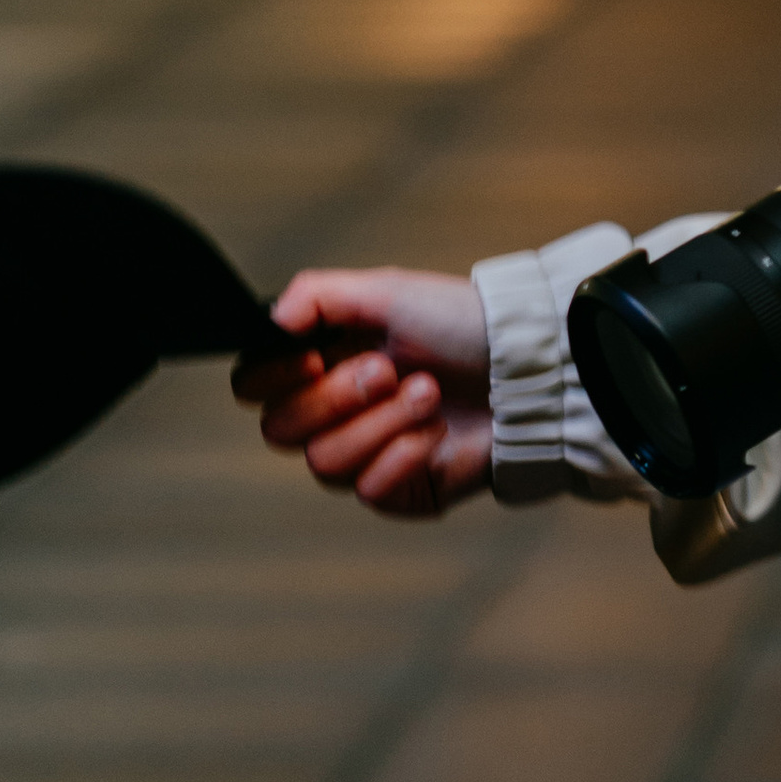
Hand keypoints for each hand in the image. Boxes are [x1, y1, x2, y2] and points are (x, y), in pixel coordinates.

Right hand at [235, 267, 492, 519]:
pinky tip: (436, 432)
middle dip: (337, 397)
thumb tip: (272, 319)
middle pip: (280, 431)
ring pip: (325, 464)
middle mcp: (334, 411)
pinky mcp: (397, 489)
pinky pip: (370, 491)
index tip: (312, 358)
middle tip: (388, 369)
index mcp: (322, 360)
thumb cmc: (459, 323)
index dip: (272, 378)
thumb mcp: (389, 290)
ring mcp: (363, 453)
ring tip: (428, 392)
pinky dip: (404, 455)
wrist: (525, 368)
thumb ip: (320, 295)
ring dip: (382, 423)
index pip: (255, 385)